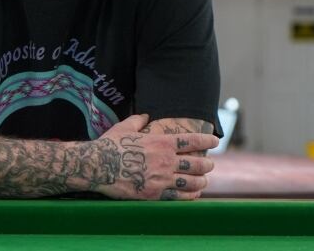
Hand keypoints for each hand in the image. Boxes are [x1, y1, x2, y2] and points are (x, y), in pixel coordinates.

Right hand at [92, 114, 217, 200]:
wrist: (98, 166)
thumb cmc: (110, 144)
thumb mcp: (124, 127)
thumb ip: (138, 121)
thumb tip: (145, 116)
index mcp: (161, 142)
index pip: (192, 141)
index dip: (206, 141)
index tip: (215, 141)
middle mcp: (166, 160)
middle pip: (196, 163)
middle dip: (206, 164)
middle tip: (209, 165)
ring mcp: (161, 178)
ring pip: (191, 182)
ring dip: (201, 181)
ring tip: (204, 181)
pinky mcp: (154, 194)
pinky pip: (178, 197)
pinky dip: (189, 196)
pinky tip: (194, 195)